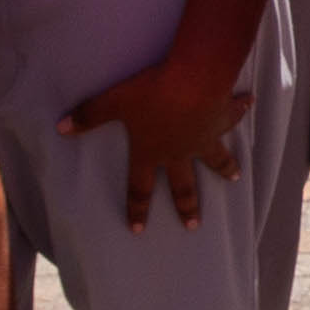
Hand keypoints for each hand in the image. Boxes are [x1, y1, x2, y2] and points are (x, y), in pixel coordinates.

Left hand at [62, 42, 251, 230]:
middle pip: (183, 185)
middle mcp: (179, 151)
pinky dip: (241, 108)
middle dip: (187, 206)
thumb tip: (61, 127)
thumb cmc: (150, 93)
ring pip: (216, 158)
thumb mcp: (113, 102)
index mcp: (151, 152)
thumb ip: (89, 116)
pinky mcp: (222, 117)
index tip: (138, 230)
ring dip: (225, 167)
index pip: (140, 188)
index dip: (137, 209)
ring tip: (234, 177)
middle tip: (193, 224)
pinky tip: (248, 102)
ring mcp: (204, 137)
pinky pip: (233, 115)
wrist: (192, 80)